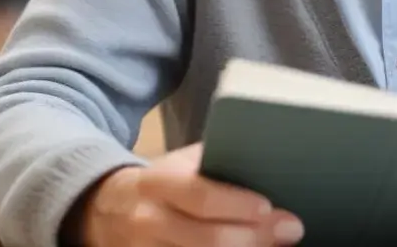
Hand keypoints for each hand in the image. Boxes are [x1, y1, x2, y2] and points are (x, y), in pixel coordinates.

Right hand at [79, 143, 303, 246]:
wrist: (105, 210)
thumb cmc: (161, 181)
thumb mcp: (179, 163)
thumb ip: (214, 162)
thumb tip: (268, 160)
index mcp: (158, 184)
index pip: (200, 196)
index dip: (237, 205)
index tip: (270, 206)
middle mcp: (149, 222)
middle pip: (206, 239)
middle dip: (254, 237)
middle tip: (291, 229)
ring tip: (277, 246)